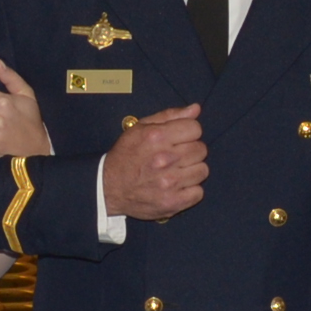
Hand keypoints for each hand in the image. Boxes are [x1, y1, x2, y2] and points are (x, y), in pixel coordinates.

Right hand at [103, 104, 207, 223]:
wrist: (108, 187)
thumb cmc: (126, 155)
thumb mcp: (140, 128)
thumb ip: (170, 116)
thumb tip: (196, 109)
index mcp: (156, 137)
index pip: (195, 128)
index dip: (189, 132)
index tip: (179, 139)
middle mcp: (164, 159)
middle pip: (201, 149)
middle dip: (191, 150)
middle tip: (177, 156)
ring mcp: (169, 183)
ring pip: (203, 170)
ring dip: (192, 170)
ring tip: (177, 172)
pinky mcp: (172, 202)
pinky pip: (199, 192)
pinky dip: (190, 190)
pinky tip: (177, 187)